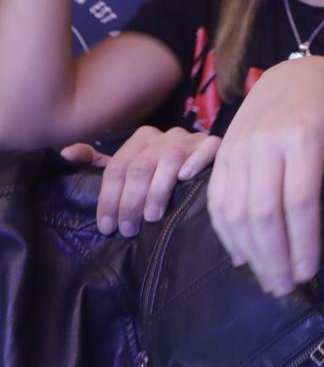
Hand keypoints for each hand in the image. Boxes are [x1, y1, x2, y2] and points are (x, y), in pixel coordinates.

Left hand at [64, 125, 219, 236]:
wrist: (203, 164)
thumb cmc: (160, 174)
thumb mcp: (127, 167)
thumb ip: (98, 163)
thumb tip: (66, 155)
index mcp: (142, 139)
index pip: (117, 168)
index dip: (109, 199)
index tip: (107, 227)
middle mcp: (166, 135)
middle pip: (141, 167)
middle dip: (131, 202)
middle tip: (128, 230)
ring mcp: (191, 139)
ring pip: (169, 161)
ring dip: (158, 192)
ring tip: (151, 218)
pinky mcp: (215, 145)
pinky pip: (208, 149)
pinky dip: (196, 163)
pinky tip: (186, 179)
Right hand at [206, 57, 323, 294]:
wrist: (293, 77)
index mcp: (301, 138)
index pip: (299, 201)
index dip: (302, 241)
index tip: (308, 272)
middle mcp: (263, 145)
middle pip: (263, 212)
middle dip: (273, 256)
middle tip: (285, 288)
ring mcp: (235, 150)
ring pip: (234, 212)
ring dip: (250, 252)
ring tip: (267, 279)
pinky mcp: (219, 156)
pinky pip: (216, 202)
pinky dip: (227, 235)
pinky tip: (243, 257)